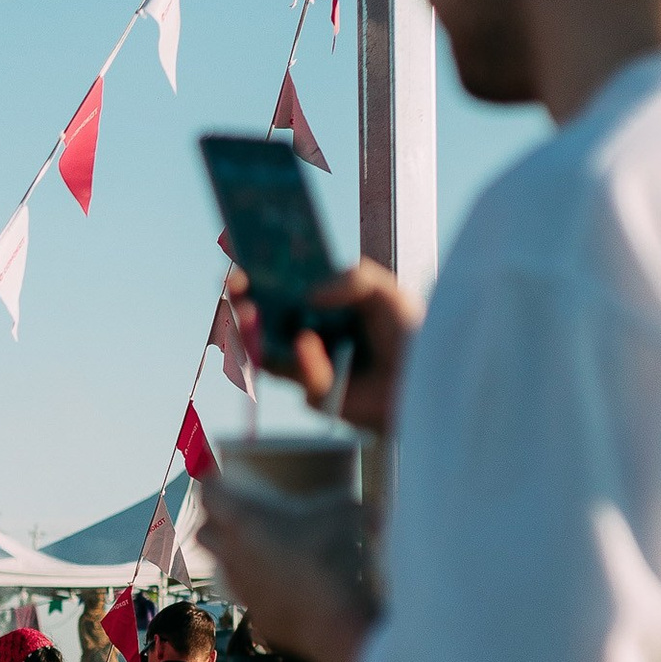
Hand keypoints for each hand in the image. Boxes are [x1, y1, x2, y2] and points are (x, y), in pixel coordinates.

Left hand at [198, 488, 377, 661]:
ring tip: (251, 547)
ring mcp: (241, 587)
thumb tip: (372, 506)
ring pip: (219, 566)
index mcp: (245, 521)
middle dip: (212, 521)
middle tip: (233, 513)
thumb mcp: (347, 514)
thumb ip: (353, 504)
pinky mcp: (255, 614)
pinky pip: (244, 594)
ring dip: (228, 553)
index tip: (218, 477)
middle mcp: (233, 554)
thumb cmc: (335, 558)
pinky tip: (273, 581)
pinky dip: (253, 585)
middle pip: (203, 532)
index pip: (208, 495)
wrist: (336, 620)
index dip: (210, 484)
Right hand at [225, 257, 419, 436]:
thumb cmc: (408, 334)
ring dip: (250, 331)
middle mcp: (304, 334)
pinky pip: (300, 376)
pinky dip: (304, 359)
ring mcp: (305, 366)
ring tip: (249, 312)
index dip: (251, 280)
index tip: (236, 266)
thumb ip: (353, 278)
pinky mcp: (316, 395)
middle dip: (238, 306)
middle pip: (257, 323)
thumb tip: (310, 293)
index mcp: (316, 306)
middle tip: (233, 291)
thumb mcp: (385, 291)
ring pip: (262, 353)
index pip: (273, 290)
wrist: (427, 379)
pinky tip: (308, 343)